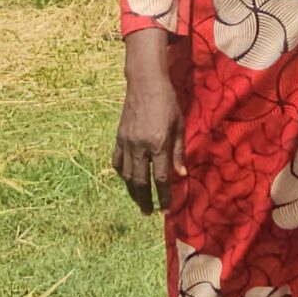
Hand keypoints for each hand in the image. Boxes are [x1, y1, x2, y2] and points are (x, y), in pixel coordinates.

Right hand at [115, 38, 183, 213]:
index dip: (164, 197)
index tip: (167, 210)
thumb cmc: (167, 103)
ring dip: (133, 192)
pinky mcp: (118, 138)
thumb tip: (180, 175)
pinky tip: (128, 181)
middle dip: (145, 200)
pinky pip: (117, 162)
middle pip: (141, 182)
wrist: (145, 83)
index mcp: (158, 144)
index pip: (162, 178)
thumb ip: (179, 152)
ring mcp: (126, 143)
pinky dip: (122, 174)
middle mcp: (140, 146)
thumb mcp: (179, 126)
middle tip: (149, 213)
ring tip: (140, 203)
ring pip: (127, 175)